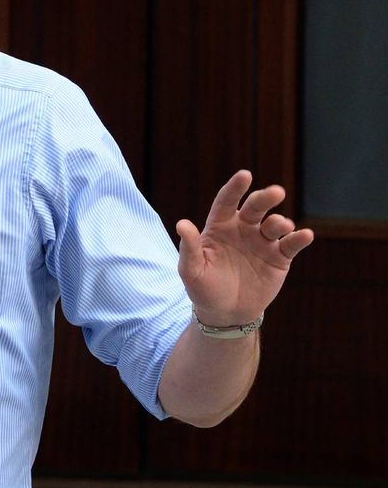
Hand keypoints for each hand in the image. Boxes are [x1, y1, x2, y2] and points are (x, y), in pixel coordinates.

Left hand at [175, 169, 314, 326]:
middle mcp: (243, 229)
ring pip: (274, 224)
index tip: (245, 175)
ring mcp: (262, 242)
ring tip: (280, 226)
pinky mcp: (279, 257)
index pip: (226, 202)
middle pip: (255, 207)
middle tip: (275, 192)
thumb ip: (190, 247)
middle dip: (265, 198)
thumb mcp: (191, 270)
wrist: (225, 312)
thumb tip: (182, 224)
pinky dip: (300, 238)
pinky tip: (304, 235)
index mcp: (219, 226)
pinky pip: (291, 245)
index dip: (235, 188)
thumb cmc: (203, 287)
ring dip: (279, 222)